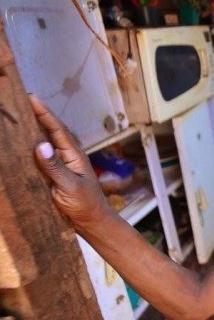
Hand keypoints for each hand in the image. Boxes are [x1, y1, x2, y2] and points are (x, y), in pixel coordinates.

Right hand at [29, 95, 114, 230]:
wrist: (91, 222)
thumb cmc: (85, 204)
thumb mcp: (69, 186)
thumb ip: (56, 167)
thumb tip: (41, 144)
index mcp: (73, 154)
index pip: (57, 129)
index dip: (44, 113)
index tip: (31, 97)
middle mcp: (66, 155)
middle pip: (50, 131)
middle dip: (36, 115)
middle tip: (20, 100)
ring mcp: (60, 164)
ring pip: (44, 142)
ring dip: (32, 129)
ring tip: (16, 115)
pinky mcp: (52, 174)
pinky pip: (39, 157)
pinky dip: (29, 147)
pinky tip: (18, 144)